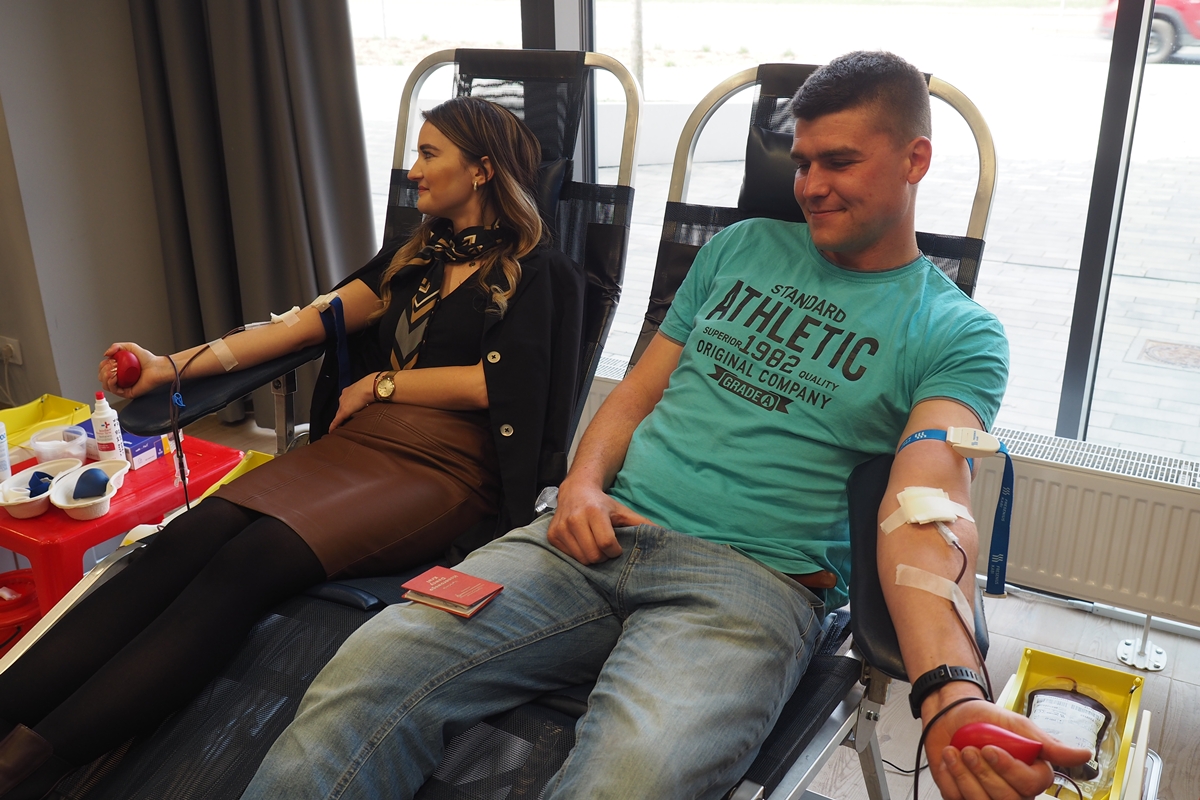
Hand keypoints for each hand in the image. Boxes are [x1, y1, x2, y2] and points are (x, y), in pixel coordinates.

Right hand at [98, 343, 174, 398]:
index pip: (103, 369)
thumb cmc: (148, 359)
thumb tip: (105, 354)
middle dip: (103, 371)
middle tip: (113, 365)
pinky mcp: (127, 393)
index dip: (103, 365)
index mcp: (118, 369)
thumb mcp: (130, 347)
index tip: (111, 360)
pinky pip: (114, 391)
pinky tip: (115, 377)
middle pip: (102, 378)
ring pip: (106, 385)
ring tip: (114, 371)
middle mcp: (119, 378)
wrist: (157, 367)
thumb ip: (116, 346)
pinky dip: (111, 383)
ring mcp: (123, 386)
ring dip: (106, 377)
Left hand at [329, 373, 377, 431]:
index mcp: (349, 391)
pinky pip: (336, 421)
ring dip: (340, 419)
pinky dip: (334, 426)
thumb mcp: (368, 391)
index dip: (347, 407)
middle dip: (342, 414)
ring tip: (341, 426)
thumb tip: (372, 401)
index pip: (345, 401)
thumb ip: (366, 396)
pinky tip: (332, 431)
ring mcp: (342, 404)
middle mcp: (343, 397)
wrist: (370, 386)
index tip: (349, 411)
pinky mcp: (343, 412)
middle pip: (340, 408)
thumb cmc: (372, 387)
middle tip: (345, 421)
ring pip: (338, 414)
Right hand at [547, 475, 654, 563]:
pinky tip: (582, 543)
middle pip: (593, 555)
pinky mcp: (552, 536)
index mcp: (594, 512)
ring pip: (581, 558)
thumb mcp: (623, 511)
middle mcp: (575, 519)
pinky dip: (578, 554)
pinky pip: (569, 556)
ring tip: (594, 545)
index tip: (616, 548)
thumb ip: (642, 524)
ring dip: (591, 557)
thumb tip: (666, 535)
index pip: (606, 544)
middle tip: (605, 548)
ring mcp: (561, 528)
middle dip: (603, 557)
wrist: (575, 491)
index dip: (614, 551)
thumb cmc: (602, 504)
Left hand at [926, 697, 1091, 799]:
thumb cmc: (985, 719)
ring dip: (965, 775)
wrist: (951, 715)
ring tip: (956, 753)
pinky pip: (959, 799)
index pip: (1031, 785)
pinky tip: (949, 761)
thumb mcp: (1018, 725)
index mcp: (1033, 775)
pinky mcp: (965, 797)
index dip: (1009, 769)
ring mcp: (990, 796)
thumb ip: (1048, 744)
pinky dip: (950, 778)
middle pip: (1008, 798)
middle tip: (971, 750)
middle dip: (985, 773)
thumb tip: (1084, 754)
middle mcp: (1014, 790)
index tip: (991, 748)